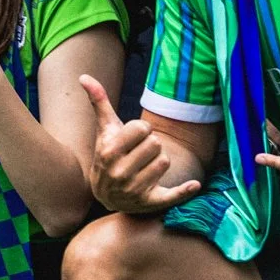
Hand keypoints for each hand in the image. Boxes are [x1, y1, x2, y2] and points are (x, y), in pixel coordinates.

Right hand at [81, 78, 202, 214]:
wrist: (106, 195)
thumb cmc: (108, 155)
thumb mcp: (105, 131)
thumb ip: (99, 103)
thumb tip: (84, 76)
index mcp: (110, 151)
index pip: (142, 129)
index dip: (142, 131)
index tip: (134, 139)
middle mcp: (120, 173)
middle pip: (156, 144)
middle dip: (151, 146)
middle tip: (140, 154)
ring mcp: (135, 190)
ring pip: (165, 161)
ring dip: (160, 161)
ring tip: (146, 167)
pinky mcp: (150, 203)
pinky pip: (173, 195)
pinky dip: (184, 191)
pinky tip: (195, 185)